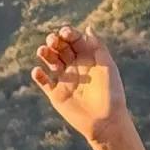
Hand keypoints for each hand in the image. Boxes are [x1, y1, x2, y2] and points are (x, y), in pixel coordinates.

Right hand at [31, 26, 127, 141]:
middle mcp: (75, 67)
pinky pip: (43, 82)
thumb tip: (87, 27)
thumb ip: (98, 46)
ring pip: (50, 61)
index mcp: (87, 58)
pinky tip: (38, 71)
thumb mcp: (107, 66)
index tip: (65, 34)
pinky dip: (38, 75)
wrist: (106, 121)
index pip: (74, 40)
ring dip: (44, 54)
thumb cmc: (111, 93)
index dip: (68, 34)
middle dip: (54, 41)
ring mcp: (65, 80)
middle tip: (52, 41)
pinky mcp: (56, 94)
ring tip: (42, 51)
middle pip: (60, 48)